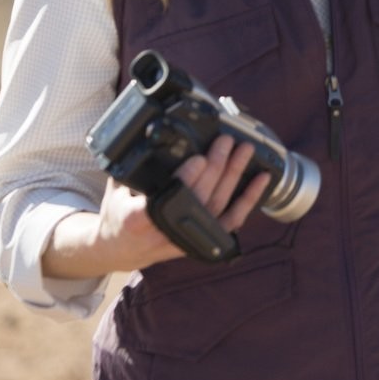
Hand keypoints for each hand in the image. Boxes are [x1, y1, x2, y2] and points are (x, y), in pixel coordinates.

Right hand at [45, 137, 269, 279]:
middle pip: (199, 197)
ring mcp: (186, 237)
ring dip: (234, 176)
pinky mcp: (201, 240)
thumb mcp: (117, 187)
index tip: (199, 157)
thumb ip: (133, 164)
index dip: (187, 178)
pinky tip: (261, 180)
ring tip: (244, 151)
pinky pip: (231, 221)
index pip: (167, 197)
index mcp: (139, 218)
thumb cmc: (119, 213)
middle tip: (225, 142)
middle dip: (216, 167)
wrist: (120, 248)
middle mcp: (165, 231)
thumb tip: (147, 131)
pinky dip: (248, 200)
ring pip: (217, 206)